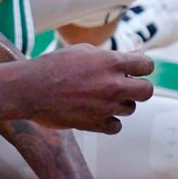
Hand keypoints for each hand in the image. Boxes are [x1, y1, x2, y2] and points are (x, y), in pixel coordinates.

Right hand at [25, 45, 154, 133]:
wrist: (30, 89)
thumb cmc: (54, 66)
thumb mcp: (83, 52)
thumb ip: (111, 56)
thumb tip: (136, 55)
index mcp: (111, 63)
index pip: (147, 65)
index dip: (141, 67)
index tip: (132, 70)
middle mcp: (113, 85)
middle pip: (146, 91)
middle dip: (138, 88)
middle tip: (124, 86)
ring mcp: (105, 106)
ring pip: (130, 108)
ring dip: (119, 103)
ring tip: (101, 98)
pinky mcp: (95, 123)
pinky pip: (116, 126)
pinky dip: (109, 121)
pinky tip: (97, 113)